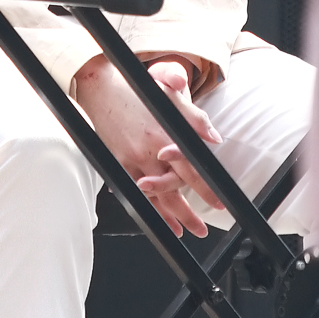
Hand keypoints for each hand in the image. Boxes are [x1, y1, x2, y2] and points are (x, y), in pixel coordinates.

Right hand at [73, 55, 225, 237]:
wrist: (99, 86)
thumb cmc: (136, 90)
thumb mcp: (171, 98)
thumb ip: (195, 120)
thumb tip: (215, 139)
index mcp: (165, 135)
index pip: (192, 168)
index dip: (206, 188)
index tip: (219, 202)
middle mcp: (148, 151)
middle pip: (172, 190)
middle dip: (187, 214)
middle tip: (201, 230)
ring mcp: (130, 158)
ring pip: (152, 195)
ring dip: (167, 217)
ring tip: (180, 231)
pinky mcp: (115, 160)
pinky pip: (129, 188)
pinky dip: (141, 204)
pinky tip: (150, 216)